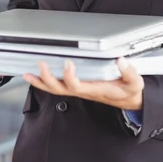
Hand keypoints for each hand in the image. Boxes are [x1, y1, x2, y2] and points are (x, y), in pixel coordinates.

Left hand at [23, 57, 143, 110]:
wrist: (129, 100)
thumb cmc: (129, 91)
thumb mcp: (134, 83)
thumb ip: (129, 72)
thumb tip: (121, 61)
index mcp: (95, 89)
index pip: (77, 86)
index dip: (70, 76)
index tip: (68, 62)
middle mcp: (83, 91)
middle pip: (60, 89)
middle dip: (48, 78)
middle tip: (40, 64)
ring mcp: (78, 91)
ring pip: (55, 90)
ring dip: (41, 82)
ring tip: (28, 73)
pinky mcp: (76, 88)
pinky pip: (57, 87)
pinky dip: (44, 83)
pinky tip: (34, 76)